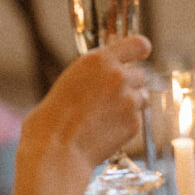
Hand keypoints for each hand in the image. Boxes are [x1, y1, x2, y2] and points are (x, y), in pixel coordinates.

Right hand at [22, 34, 151, 167]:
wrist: (56, 149)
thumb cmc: (53, 117)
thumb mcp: (70, 80)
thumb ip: (95, 73)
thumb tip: (108, 75)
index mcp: (99, 60)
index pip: (138, 44)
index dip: (141, 49)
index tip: (142, 53)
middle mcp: (118, 76)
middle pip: (140, 74)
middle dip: (129, 83)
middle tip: (109, 98)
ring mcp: (129, 100)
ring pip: (142, 97)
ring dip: (130, 103)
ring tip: (105, 116)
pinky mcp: (134, 123)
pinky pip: (137, 119)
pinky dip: (126, 124)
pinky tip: (105, 130)